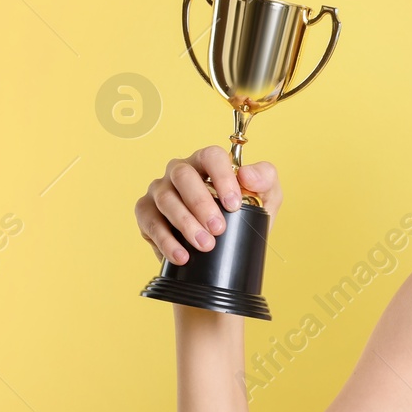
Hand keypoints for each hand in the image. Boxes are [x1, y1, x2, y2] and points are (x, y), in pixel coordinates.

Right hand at [134, 145, 281, 265]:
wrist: (227, 243)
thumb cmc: (243, 212)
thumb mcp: (265, 196)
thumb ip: (264, 180)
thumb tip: (247, 176)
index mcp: (207, 162)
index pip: (211, 156)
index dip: (221, 177)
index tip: (233, 204)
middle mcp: (180, 171)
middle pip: (183, 176)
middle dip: (201, 204)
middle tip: (218, 228)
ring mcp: (160, 190)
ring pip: (165, 199)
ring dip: (185, 224)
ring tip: (205, 245)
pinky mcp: (146, 212)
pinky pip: (150, 222)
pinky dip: (166, 240)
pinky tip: (181, 255)